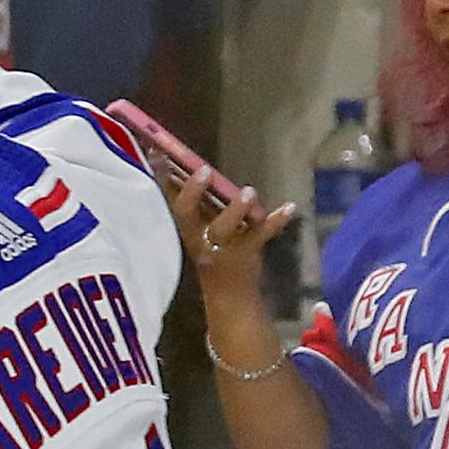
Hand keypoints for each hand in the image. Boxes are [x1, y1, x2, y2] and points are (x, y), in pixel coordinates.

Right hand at [165, 173, 299, 368]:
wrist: (229, 296)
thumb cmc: (211, 252)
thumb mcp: (196, 230)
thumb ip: (194, 203)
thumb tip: (187, 163)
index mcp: (182, 229)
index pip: (166, 200)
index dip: (160, 176)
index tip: (158, 152)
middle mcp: (197, 238)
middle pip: (187, 215)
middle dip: (192, 194)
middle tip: (202, 171)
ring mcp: (221, 247)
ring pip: (224, 228)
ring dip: (235, 211)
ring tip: (248, 193)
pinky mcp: (246, 254)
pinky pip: (261, 235)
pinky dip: (277, 221)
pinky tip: (290, 207)